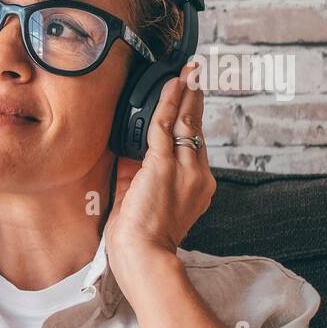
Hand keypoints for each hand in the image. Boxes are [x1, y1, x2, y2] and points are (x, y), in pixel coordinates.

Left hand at [104, 62, 215, 281]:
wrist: (143, 257)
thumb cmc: (140, 239)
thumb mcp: (143, 201)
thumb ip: (139, 174)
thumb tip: (129, 151)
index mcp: (195, 186)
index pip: (193, 146)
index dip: (191, 120)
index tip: (191, 101)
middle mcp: (197, 175)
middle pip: (195, 129)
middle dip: (195, 99)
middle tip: (198, 73)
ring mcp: (185, 170)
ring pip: (185, 123)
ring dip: (186, 93)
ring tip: (190, 70)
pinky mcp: (164, 166)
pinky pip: (164, 126)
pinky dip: (168, 102)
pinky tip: (172, 85)